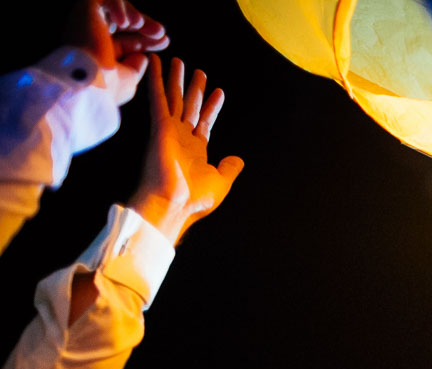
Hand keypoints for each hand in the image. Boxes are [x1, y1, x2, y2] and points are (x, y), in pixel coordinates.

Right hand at [64, 0, 167, 104]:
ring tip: (139, 23)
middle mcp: (93, 37)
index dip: (147, 38)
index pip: (128, 39)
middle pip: (123, 22)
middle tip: (160, 32)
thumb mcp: (129, 79)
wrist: (90, 82)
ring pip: (114, 8)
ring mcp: (87, 24)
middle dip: (145, 25)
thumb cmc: (108, 88)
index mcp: (102, 53)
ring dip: (132, 13)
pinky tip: (126, 22)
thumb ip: (135, 66)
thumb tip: (142, 56)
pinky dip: (117, 6)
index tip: (164, 40)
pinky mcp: (83, 13)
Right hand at [129, 57, 243, 243]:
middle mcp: (181, 138)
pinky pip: (158, 99)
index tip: (218, 92)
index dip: (211, 107)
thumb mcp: (220, 181)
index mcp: (195, 150)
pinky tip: (155, 64)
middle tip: (199, 71)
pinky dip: (156, 81)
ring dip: (176, 80)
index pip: (204, 122)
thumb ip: (229, 168)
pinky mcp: (159, 127)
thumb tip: (238, 159)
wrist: (173, 205)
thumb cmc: (194, 199)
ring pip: (174, 99)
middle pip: (189, 107)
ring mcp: (169, 131)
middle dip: (194, 89)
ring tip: (179, 61)